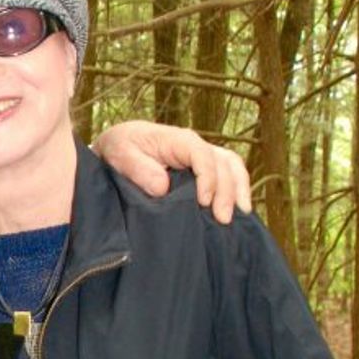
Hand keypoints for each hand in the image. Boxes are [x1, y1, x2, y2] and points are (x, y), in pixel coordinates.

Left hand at [92, 121, 251, 223]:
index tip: (203, 202)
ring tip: (239, 217)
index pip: (202, 155)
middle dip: (227, 191)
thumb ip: (138, 168)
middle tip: (223, 219)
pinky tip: (238, 213)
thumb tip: (162, 187)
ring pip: (232, 167)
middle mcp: (196, 146)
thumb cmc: (120, 148)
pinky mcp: (204, 170)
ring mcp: (203, 157)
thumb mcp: (120, 153)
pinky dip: (236, 192)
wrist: (119, 148)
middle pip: (223, 163)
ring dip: (239, 191)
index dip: (207, 178)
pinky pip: (228, 175)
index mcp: (177, 140)